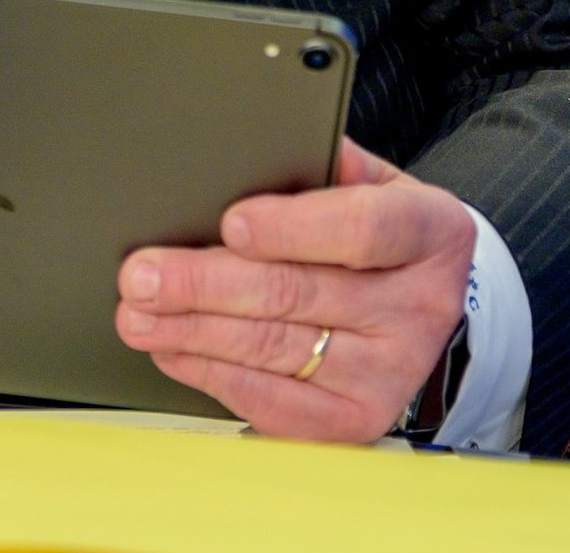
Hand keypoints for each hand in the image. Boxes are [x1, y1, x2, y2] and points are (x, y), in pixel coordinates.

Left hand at [115, 139, 472, 440]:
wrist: (427, 302)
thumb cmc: (380, 229)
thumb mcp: (369, 180)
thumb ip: (317, 163)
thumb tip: (238, 149)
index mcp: (429, 231)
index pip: (361, 229)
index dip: (292, 227)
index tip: (230, 223)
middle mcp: (419, 307)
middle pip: (298, 294)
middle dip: (207, 284)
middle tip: (143, 274)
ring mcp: (391, 372)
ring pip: (276, 349)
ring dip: (194, 332)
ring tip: (140, 314)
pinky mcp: (358, 419)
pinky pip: (275, 401)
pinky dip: (214, 374)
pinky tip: (175, 351)